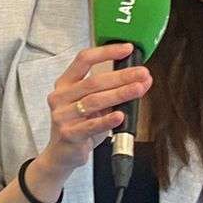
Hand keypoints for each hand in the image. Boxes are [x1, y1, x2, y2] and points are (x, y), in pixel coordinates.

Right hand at [37, 41, 151, 181]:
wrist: (62, 154)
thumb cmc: (79, 125)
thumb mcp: (94, 105)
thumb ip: (113, 91)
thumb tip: (141, 79)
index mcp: (65, 84)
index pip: (83, 60)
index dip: (106, 52)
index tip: (127, 48)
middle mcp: (60, 97)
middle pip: (93, 81)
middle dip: (121, 76)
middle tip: (142, 73)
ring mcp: (62, 116)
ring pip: (94, 101)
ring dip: (119, 94)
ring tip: (138, 89)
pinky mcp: (68, 134)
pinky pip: (91, 125)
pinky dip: (107, 120)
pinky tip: (120, 115)